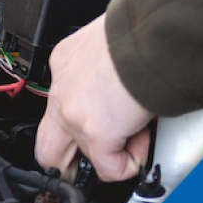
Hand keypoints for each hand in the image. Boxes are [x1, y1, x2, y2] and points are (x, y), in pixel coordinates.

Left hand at [34, 15, 152, 181]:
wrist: (155, 36)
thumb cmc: (143, 33)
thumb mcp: (109, 44)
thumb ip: (104, 68)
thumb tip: (121, 82)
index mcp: (64, 62)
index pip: (59, 103)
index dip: (79, 120)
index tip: (97, 125)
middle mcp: (61, 90)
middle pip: (47, 145)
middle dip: (67, 163)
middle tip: (91, 164)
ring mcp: (73, 114)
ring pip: (82, 156)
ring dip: (113, 151)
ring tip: (138, 130)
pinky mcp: (95, 133)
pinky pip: (109, 168)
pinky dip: (129, 164)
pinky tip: (143, 139)